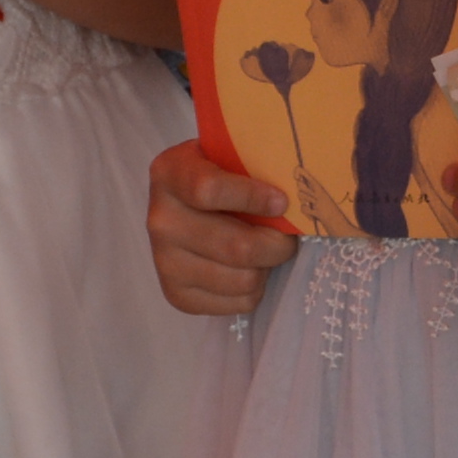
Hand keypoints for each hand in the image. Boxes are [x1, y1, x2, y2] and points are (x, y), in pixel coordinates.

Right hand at [149, 137, 297, 317]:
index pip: (208, 190)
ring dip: (267, 267)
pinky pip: (239, 303)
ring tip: (264, 250)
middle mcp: (160, 220)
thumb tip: (297, 197)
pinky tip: (248, 268)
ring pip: (243, 279)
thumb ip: (256, 164)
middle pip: (235, 246)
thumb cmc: (222, 174)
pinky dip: (256, 289)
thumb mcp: (231, 154)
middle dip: (276, 244)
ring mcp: (164, 262)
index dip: (253, 198)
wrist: (188, 205)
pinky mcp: (177, 295)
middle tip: (286, 236)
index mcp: (169, 174)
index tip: (281, 203)